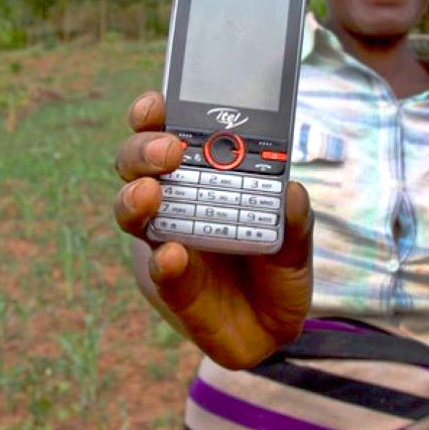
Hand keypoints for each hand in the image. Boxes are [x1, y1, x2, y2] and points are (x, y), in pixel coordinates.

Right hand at [114, 91, 313, 368]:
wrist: (275, 328)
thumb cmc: (276, 268)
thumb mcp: (297, 238)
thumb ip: (295, 216)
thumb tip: (291, 190)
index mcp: (201, 176)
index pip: (167, 133)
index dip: (154, 114)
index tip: (158, 101)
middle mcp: (173, 202)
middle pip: (136, 164)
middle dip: (144, 149)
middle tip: (168, 150)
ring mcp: (165, 242)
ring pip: (131, 211)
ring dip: (135, 197)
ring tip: (152, 193)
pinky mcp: (171, 286)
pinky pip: (159, 270)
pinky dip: (165, 262)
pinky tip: (174, 255)